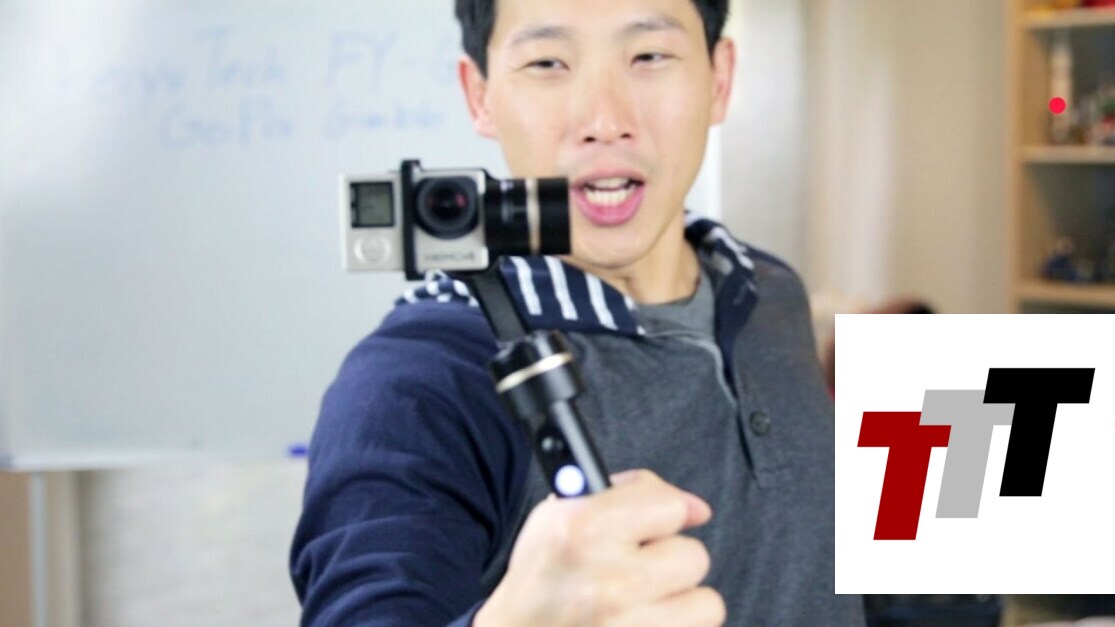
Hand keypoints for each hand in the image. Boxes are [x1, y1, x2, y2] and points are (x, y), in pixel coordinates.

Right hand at [474, 469, 723, 626]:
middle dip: (669, 560)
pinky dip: (677, 626)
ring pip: (705, 602)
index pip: (671, 507)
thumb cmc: (543, 575)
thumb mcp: (562, 515)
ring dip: (679, 601)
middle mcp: (608, 582)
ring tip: (642, 601)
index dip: (663, 513)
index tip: (653, 525)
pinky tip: (646, 621)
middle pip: (693, 556)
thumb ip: (630, 493)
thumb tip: (697, 509)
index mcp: (584, 531)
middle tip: (637, 569)